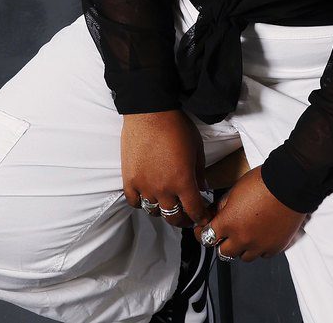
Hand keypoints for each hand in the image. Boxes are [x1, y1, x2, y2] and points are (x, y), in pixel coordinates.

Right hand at [120, 111, 215, 229]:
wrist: (149, 112)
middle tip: (187, 216)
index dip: (201, 217)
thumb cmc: (175, 126)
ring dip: (163, 211)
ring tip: (167, 205)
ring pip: (154, 211)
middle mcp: (163, 189)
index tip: (203, 218)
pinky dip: (141, 203)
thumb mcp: (197, 148)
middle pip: (174, 217)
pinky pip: (134, 202)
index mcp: (183, 182)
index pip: (194, 211)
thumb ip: (200, 172)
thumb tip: (203, 188)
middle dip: (183, 219)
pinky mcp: (129, 180)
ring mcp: (144, 186)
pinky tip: (147, 198)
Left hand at [191, 164, 305, 260]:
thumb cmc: (264, 183)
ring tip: (247, 235)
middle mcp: (242, 238)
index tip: (204, 231)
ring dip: (242, 248)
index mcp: (228, 222)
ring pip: (243, 257)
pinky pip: (262, 255)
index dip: (203, 233)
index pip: (206, 238)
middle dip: (222, 243)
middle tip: (226, 235)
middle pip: (223, 252)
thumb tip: (217, 215)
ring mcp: (259, 246)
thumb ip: (223, 206)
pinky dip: (260, 248)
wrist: (290, 185)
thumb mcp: (235, 190)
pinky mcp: (274, 248)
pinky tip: (262, 236)